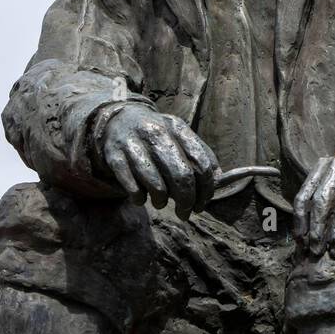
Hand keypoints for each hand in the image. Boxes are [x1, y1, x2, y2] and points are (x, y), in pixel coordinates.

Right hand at [100, 104, 217, 218]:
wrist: (117, 121)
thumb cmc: (156, 137)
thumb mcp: (178, 137)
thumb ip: (200, 155)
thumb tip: (220, 179)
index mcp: (177, 128)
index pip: (201, 163)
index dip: (206, 190)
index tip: (202, 204)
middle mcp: (156, 132)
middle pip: (182, 176)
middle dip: (187, 201)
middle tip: (185, 212)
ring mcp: (134, 145)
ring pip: (157, 187)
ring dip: (162, 202)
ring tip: (161, 202)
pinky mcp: (115, 157)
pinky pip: (133, 190)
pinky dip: (140, 199)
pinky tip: (141, 196)